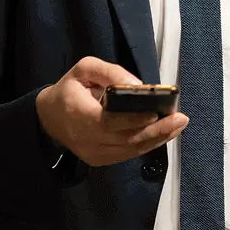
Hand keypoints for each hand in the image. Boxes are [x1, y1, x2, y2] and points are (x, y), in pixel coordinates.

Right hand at [35, 57, 187, 167]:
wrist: (49, 117)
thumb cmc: (70, 89)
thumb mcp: (85, 69)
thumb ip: (110, 72)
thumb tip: (137, 84)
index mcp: (79, 114)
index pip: (108, 122)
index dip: (133, 120)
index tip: (155, 113)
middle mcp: (84, 138)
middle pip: (125, 139)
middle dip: (156, 130)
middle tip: (180, 119)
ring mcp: (92, 153)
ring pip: (129, 150)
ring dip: (157, 138)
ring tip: (178, 125)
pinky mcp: (99, 159)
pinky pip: (126, 154)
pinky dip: (147, 145)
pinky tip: (163, 134)